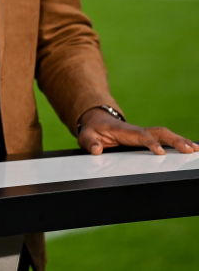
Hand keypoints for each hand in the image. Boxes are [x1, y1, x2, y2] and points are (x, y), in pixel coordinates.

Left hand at [77, 107, 198, 155]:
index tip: (161, 152)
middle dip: (174, 140)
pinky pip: (165, 139)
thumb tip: (97, 150)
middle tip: (189, 150)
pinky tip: (192, 148)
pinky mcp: (147, 137)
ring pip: (165, 135)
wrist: (96, 121)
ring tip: (195, 150)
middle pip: (159, 133)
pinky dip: (179, 142)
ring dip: (181, 141)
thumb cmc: (92, 130)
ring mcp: (143, 133)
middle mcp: (137, 130)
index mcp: (123, 130)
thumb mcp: (86, 135)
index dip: (151, 143)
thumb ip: (89, 142)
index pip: (140, 136)